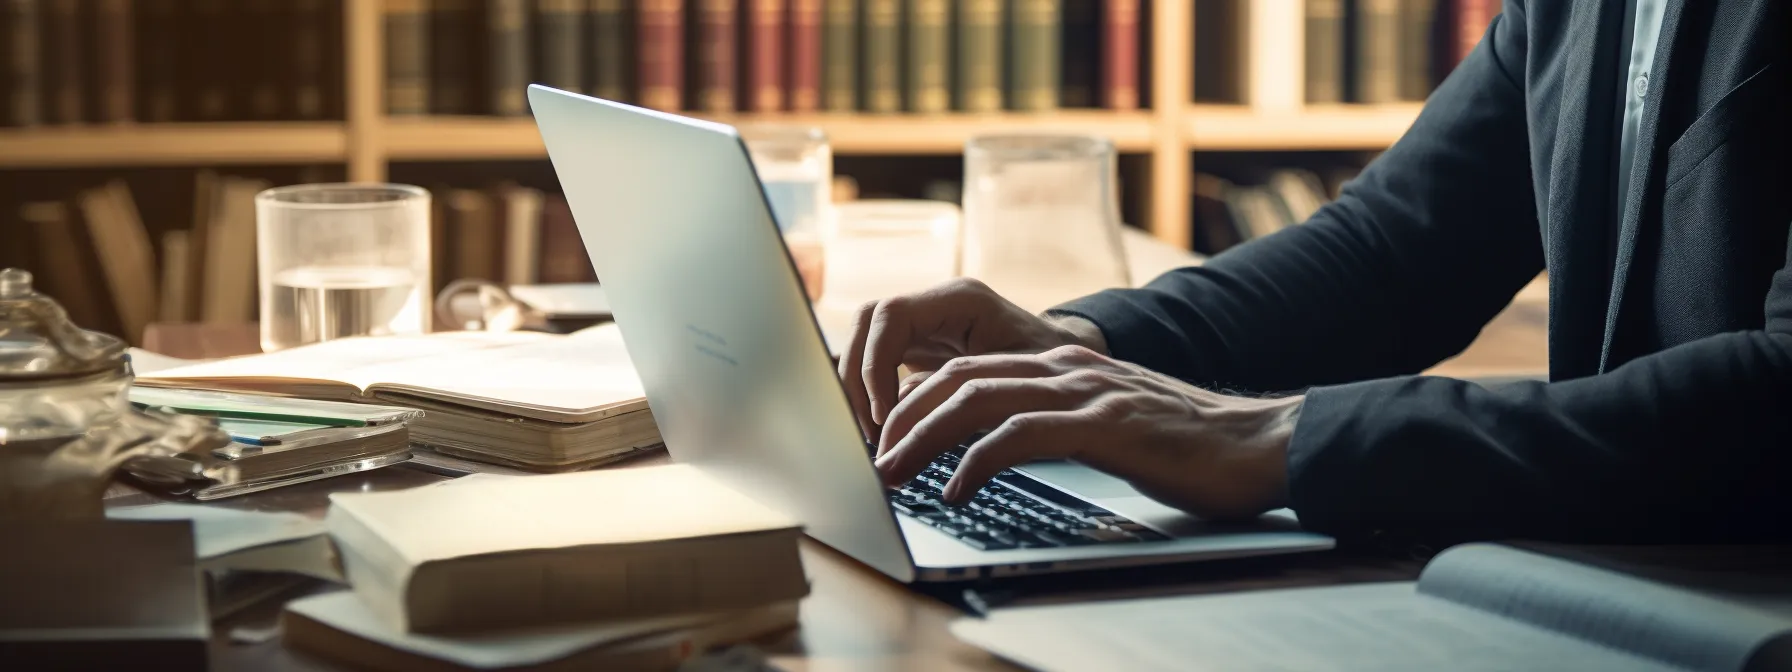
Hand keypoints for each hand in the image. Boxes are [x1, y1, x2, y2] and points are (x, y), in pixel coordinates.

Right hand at [837, 278, 1105, 439]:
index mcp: (961, 299)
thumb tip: (915, 422)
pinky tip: (884, 430)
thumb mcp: (1017, 382)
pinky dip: (872, 395)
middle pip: (866, 323)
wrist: (1073, 367)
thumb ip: (967, 392)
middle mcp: (937, 304)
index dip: (876, 364)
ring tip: (875, 434)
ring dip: (859, 387)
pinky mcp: (921, 347)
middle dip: (857, 378)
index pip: (891, 315)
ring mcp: (926, 324)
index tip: (885, 413)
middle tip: (872, 429)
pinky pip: (878, 362)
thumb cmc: (1056, 372)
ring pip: (864, 341)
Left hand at [872, 345, 1301, 520]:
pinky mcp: (1104, 423)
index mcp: (1060, 367)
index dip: (914, 400)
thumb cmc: (1184, 445)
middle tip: (870, 460)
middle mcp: (1064, 369)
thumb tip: (996, 453)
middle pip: (955, 378)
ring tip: (891, 474)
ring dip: (923, 438)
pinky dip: (976, 461)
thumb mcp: (1106, 427)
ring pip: (977, 400)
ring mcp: (1084, 392)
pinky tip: (956, 489)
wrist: (1260, 444)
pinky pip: (1020, 435)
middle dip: (901, 418)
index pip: (964, 370)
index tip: (882, 439)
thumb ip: (1055, 425)